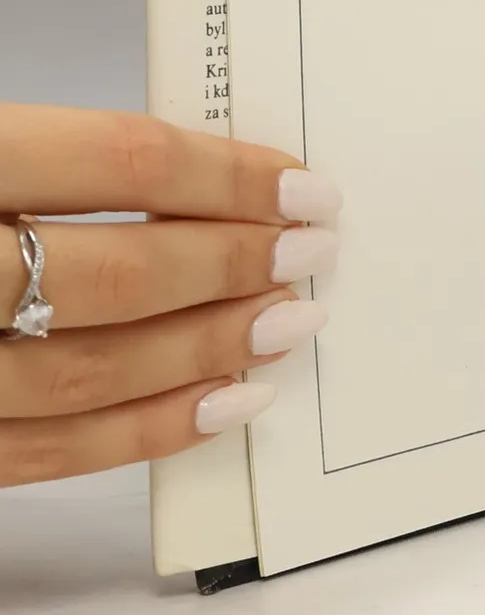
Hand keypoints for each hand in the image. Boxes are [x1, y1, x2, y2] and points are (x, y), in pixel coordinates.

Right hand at [0, 104, 338, 485]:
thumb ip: (47, 162)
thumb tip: (201, 180)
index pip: (117, 162)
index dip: (228, 175)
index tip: (303, 185)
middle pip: (112, 274)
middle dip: (232, 267)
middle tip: (313, 252)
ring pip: (86, 374)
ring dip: (206, 351)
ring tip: (287, 324)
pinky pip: (41, 452)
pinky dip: (144, 432)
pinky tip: (221, 403)